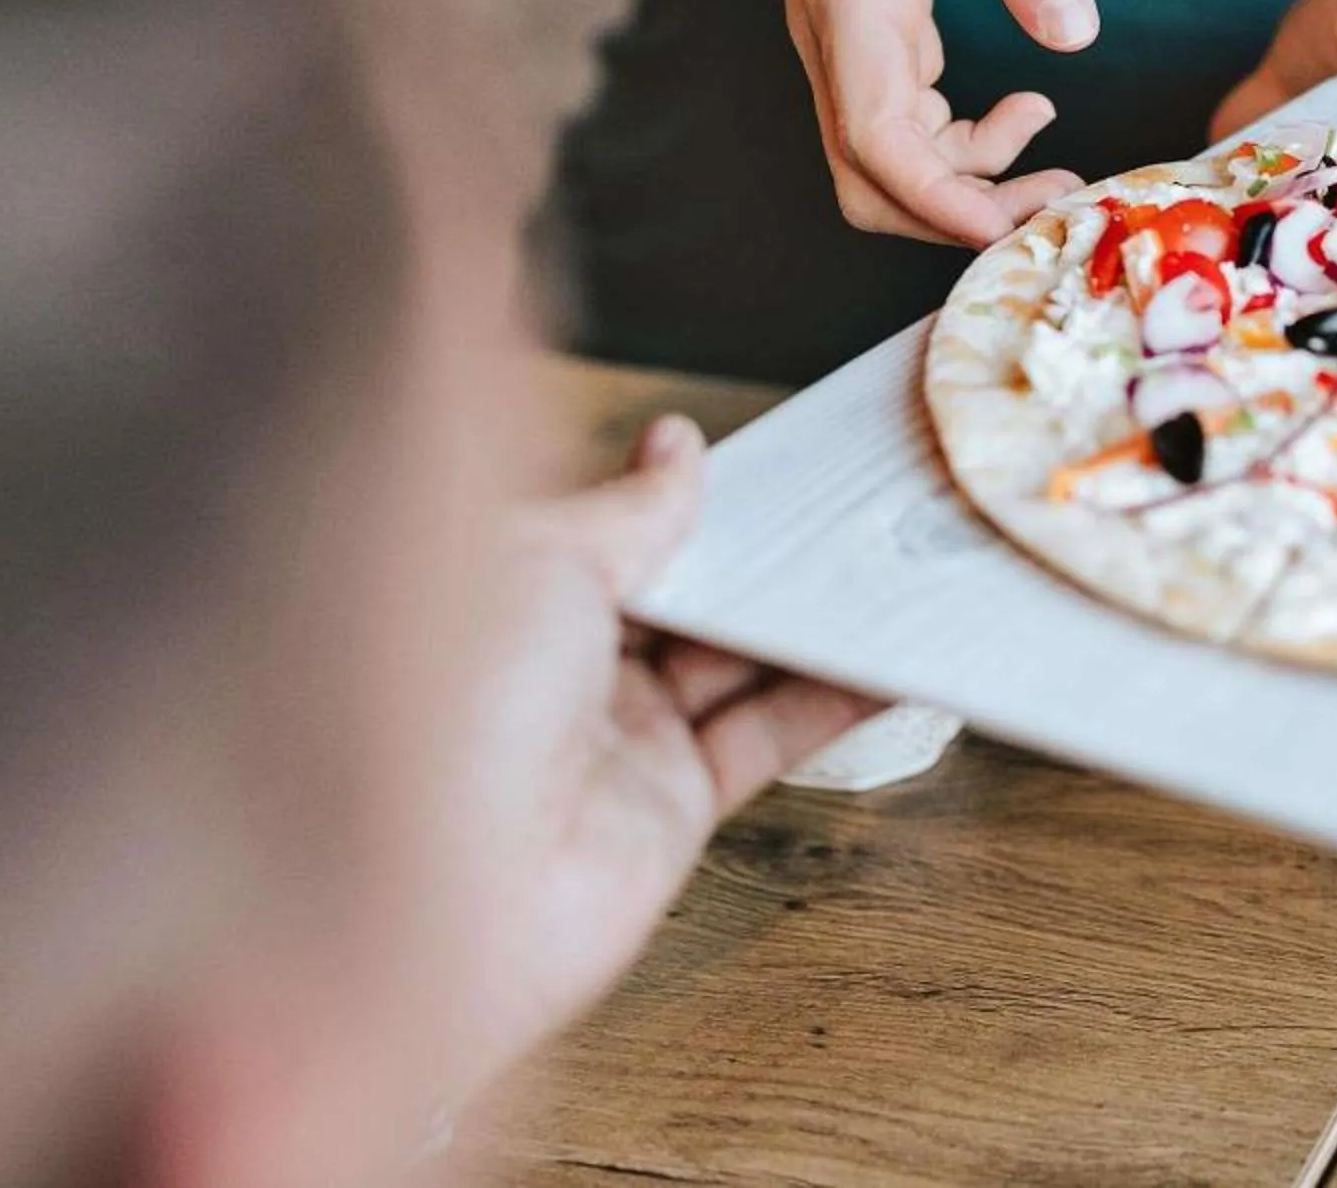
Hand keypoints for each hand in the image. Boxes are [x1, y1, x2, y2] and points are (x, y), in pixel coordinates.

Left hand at [442, 418, 879, 1093]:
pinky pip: (767, 736)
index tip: (766, 461)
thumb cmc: (456, 702)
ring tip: (893, 562)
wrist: (443, 888)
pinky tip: (889, 658)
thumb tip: (675, 447)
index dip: (687, 499)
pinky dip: (834, 698)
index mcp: (510, 591)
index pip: (616, 532)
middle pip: (687, 595)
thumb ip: (632, 510)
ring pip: (737, 660)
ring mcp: (619, 736)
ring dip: (811, 617)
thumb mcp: (548, 557)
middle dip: (760, 554)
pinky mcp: (673, 804)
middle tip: (849, 505)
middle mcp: (561, 664)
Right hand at [722, 0, 1098, 245]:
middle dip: (961, 214)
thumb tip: (1076, 36)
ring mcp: (840, 38)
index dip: (943, 201)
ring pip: (880, 165)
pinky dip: (958, 147)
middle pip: (869, 181)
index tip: (1023, 221)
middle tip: (1061, 194)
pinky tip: (1022, 107)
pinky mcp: (862, 33)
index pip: (875, 137)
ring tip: (1053, 147)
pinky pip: (896, 126)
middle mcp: (831, 31)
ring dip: (965, 183)